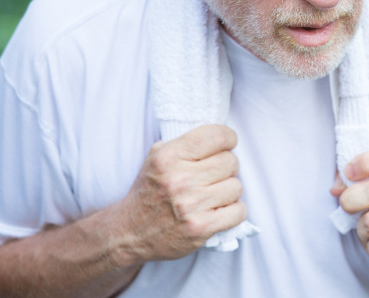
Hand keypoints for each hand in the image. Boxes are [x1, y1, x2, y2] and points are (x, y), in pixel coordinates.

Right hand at [112, 124, 246, 263]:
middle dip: (227, 167)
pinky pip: (239, 212)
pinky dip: (234, 212)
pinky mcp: (200, 228)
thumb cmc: (149, 192)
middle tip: (215, 175)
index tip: (228, 144)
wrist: (130, 233)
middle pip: (230, 162)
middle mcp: (179, 179)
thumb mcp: (155, 158)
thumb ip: (183, 143)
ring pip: (236, 186)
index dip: (228, 138)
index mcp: (168, 157)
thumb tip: (218, 136)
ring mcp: (190, 205)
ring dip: (229, 191)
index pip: (216, 136)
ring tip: (214, 195)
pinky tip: (220, 210)